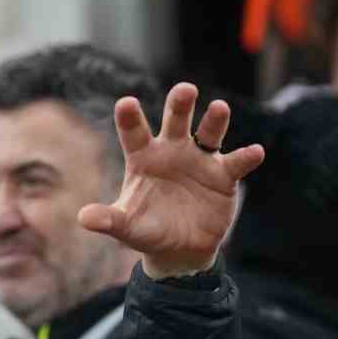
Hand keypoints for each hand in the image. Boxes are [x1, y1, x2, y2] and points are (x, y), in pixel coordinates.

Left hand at [78, 83, 264, 279]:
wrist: (180, 249)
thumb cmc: (147, 230)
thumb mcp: (127, 227)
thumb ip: (109, 220)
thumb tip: (84, 218)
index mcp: (143, 158)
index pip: (134, 133)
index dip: (130, 118)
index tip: (126, 102)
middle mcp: (172, 151)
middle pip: (175, 121)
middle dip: (180, 104)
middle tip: (185, 89)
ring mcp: (199, 160)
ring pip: (208, 134)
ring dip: (215, 121)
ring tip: (219, 108)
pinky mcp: (223, 175)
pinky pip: (236, 163)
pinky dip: (246, 157)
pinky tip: (254, 152)